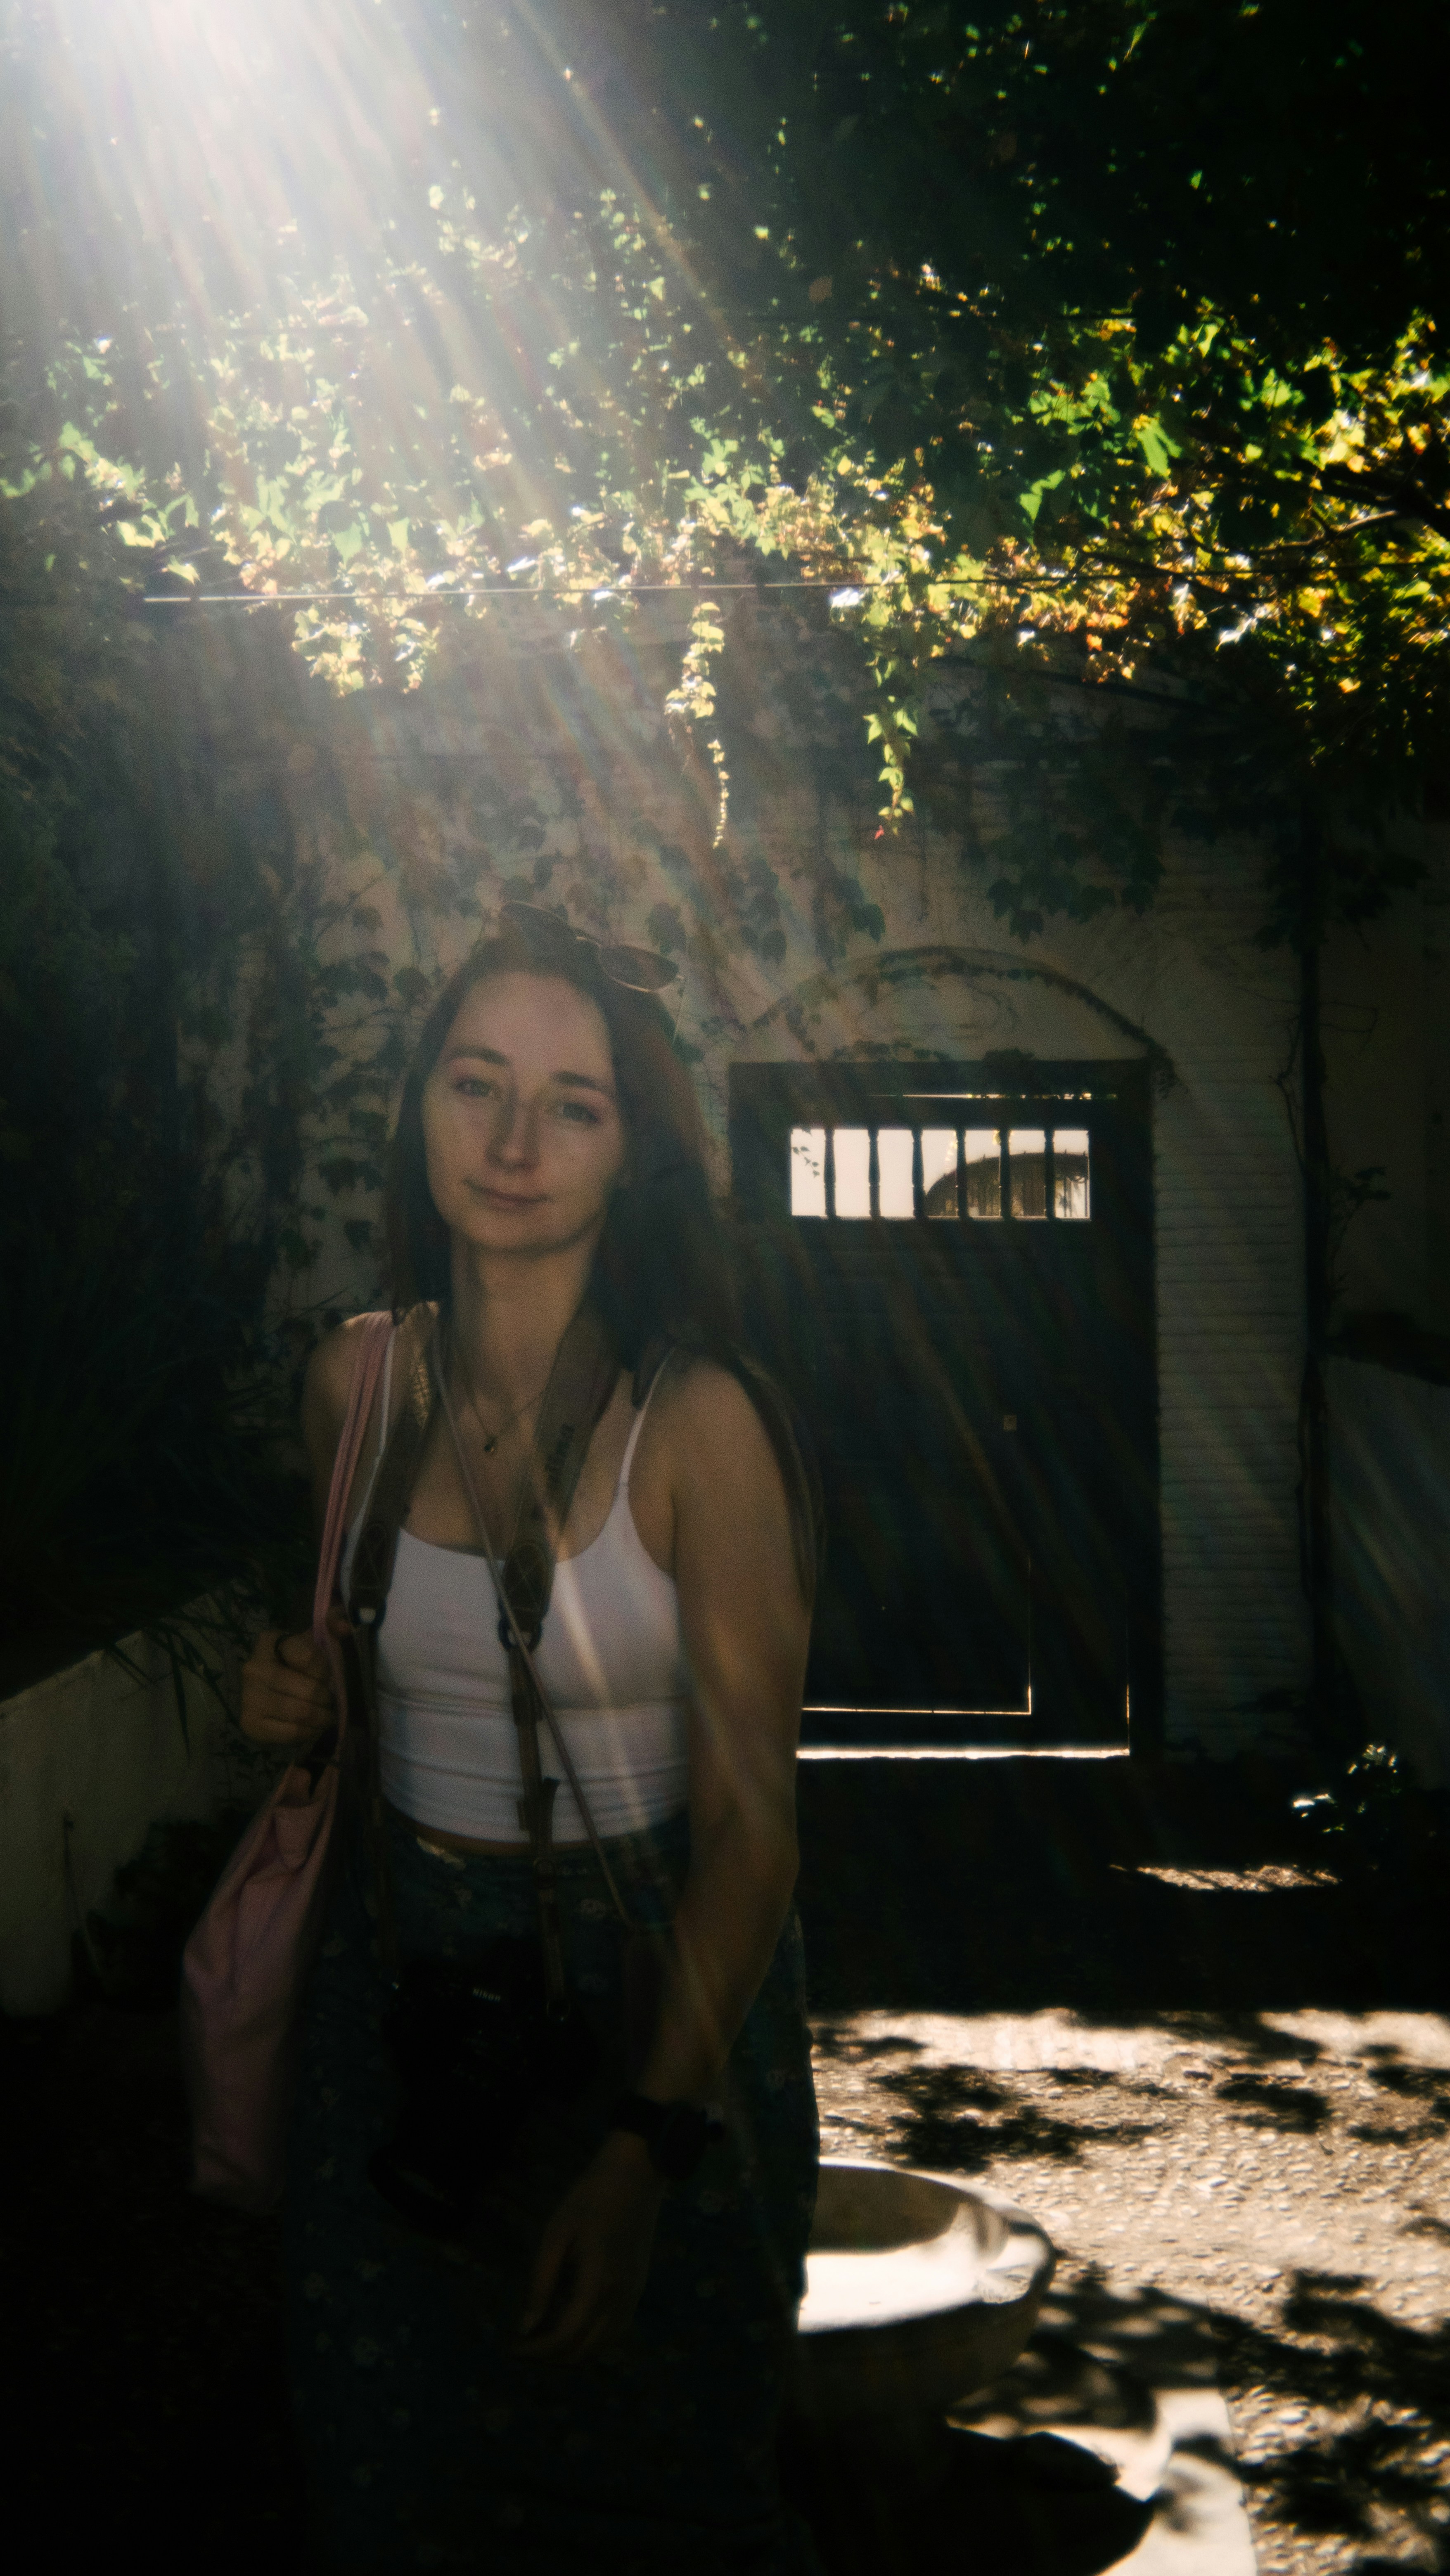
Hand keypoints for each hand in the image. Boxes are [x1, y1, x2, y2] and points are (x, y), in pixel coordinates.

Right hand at [239, 1607, 345, 1748]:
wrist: (276, 1699)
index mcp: (268, 1642)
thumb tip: (344, 1626)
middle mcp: (253, 1667)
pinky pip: (292, 1733)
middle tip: (329, 1702)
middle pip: (309, 1690)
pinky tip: (311, 1727)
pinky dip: (308, 1732)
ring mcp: (249, 1697)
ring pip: (302, 1713)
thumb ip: (333, 1625)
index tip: (325, 1674)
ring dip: (321, 1718)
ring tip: (325, 1716)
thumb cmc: (303, 1668)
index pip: (309, 1657)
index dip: (325, 1670)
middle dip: (326, 1698)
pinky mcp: (250, 1724)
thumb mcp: (318, 1643)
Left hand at [515, 2131, 665, 2365]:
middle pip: (583, 2349)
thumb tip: (525, 2326)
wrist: (636, 2173)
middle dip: (550, 2355)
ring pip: (602, 2345)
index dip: (536, 2350)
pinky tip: (572, 2326)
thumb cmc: (590, 2197)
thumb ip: (541, 2281)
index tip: (512, 2346)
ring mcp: (634, 2294)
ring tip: (542, 2338)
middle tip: (523, 2344)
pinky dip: (592, 2339)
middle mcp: (621, 2296)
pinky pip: (615, 2330)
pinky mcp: (639, 2287)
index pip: (565, 2336)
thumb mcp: (556, 2232)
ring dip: (571, 2351)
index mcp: (598, 2281)